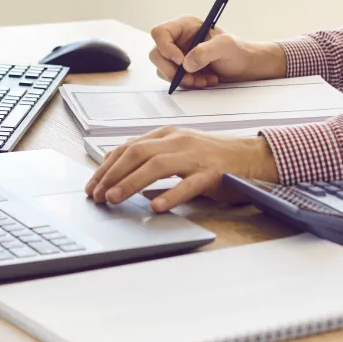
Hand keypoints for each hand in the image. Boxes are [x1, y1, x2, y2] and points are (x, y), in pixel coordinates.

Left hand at [84, 127, 278, 210]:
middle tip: (97, 196)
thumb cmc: (211, 157)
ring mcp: (196, 156)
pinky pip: (189, 185)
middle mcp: (179, 141)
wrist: (250, 156)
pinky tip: (157, 206)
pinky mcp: (212, 173)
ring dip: (132, 183)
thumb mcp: (176, 149)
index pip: (130, 147)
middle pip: (138, 153)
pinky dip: (171, 195)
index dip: (107, 166)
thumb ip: (148, 153)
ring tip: (115, 199)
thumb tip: (113, 159)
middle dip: (113, 175)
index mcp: (168, 135)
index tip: (92, 185)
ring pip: (157, 166)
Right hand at [149, 15, 285, 88]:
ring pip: (163, 70)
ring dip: (182, 80)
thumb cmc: (237, 51)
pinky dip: (188, 84)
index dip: (165, 47)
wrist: (244, 67)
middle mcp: (177, 39)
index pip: (160, 32)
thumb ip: (206, 51)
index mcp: (185, 25)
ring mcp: (177, 55)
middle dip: (172, 70)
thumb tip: (185, 64)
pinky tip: (205, 81)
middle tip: (190, 78)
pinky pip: (173, 79)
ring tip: (204, 80)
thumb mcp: (225, 46)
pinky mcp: (180, 70)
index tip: (180, 61)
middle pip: (157, 54)